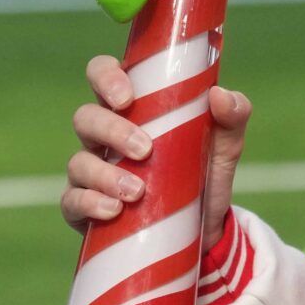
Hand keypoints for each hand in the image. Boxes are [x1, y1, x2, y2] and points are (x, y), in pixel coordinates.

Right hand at [59, 54, 251, 246]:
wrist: (204, 230)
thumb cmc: (205, 174)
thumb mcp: (226, 146)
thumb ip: (233, 116)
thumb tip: (220, 95)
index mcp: (133, 108)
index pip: (103, 74)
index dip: (105, 77)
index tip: (126, 97)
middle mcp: (105, 136)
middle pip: (85, 117)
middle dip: (111, 131)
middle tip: (145, 150)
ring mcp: (91, 171)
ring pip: (78, 162)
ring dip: (105, 175)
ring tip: (137, 192)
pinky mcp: (85, 207)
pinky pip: (71, 201)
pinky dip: (89, 203)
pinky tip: (113, 210)